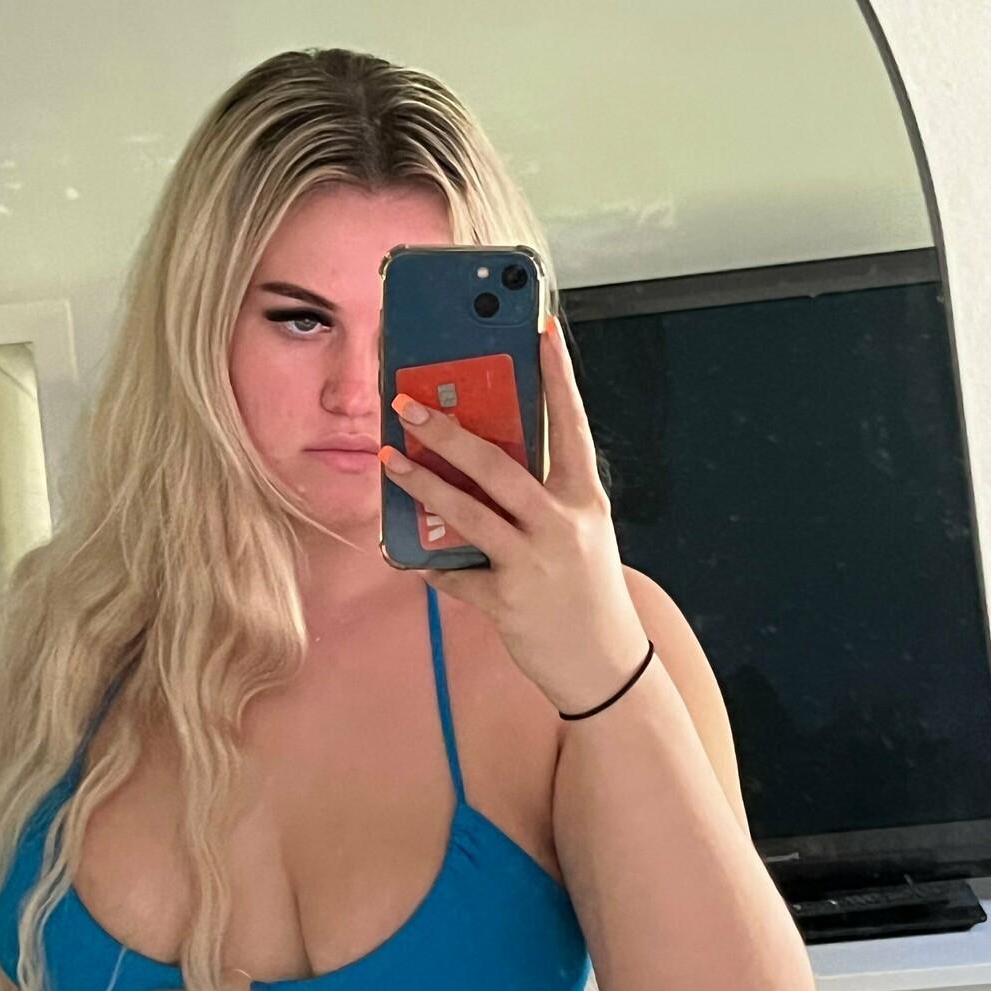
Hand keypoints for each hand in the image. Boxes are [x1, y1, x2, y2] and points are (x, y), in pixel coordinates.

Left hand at [379, 314, 649, 713]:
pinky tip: (416, 560)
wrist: (603, 664)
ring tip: (387, 460)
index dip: (556, 374)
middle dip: (446, 431)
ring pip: (466, 513)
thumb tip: (484, 460)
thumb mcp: (580, 532)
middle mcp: (562, 524)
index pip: (571, 423)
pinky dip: (433, 567)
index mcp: (584, 498)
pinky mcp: (508, 600)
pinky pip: (456, 575)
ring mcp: (535, 562)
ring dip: (420, 483)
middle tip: (407, 405)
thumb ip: (542, 496)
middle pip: (497, 464)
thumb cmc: (585, 590)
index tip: (539, 327)